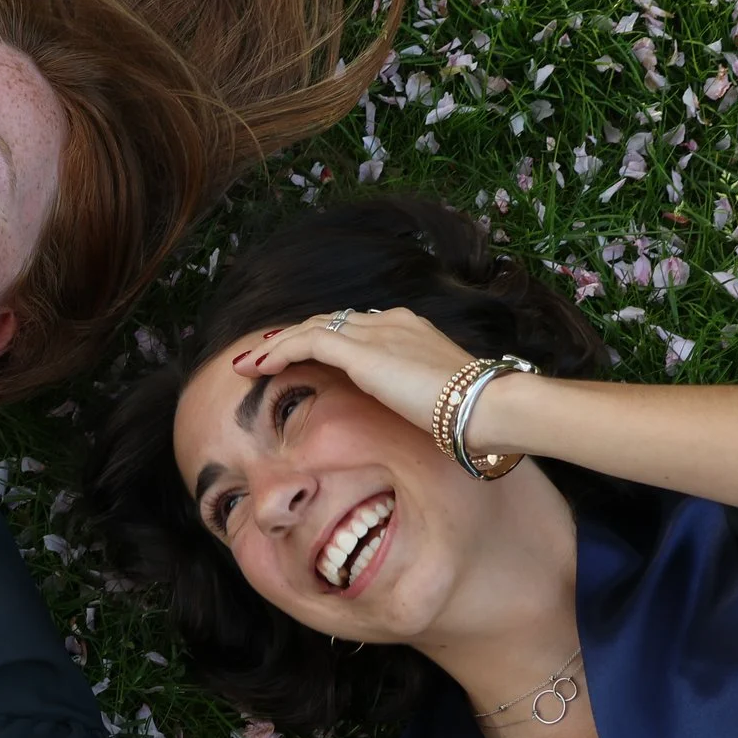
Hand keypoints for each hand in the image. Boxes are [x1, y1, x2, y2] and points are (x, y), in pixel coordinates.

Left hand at [235, 307, 486, 436]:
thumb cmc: (474, 414)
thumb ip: (415, 397)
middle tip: (264, 359)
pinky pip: (308, 342)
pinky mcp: (363, 352)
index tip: (301, 357)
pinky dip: (281, 352)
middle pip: (329, 322)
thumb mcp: (438, 400)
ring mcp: (377, 333)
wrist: (488, 407)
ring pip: (313, 328)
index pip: (355, 327)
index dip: (322, 340)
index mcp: (411, 330)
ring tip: (250, 364)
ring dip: (278, 346)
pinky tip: (260, 367)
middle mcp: (391, 323)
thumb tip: (411, 415)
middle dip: (293, 339)